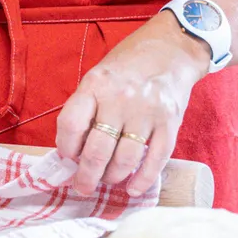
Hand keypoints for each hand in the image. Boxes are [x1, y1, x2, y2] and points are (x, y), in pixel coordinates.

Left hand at [55, 16, 209, 197]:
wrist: (172, 48)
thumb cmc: (129, 64)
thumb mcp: (99, 75)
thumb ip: (87, 106)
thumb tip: (74, 149)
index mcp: (96, 84)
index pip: (71, 124)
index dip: (66, 147)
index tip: (67, 158)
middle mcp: (120, 98)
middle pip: (97, 150)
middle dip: (86, 176)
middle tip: (82, 187)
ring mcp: (147, 112)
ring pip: (125, 159)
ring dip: (112, 178)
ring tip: (107, 181)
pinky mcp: (170, 122)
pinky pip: (155, 160)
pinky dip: (143, 180)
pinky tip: (133, 188)